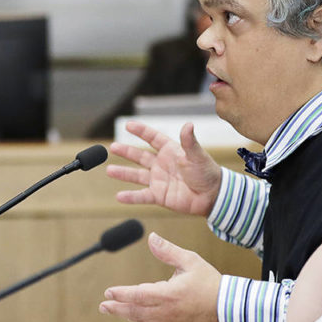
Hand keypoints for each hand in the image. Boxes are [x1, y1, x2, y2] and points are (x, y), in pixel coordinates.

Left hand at [98, 232, 220, 321]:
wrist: (230, 308)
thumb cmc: (211, 283)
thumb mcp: (190, 261)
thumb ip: (168, 251)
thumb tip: (151, 238)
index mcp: (169, 294)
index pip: (138, 295)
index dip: (121, 294)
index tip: (108, 292)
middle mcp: (167, 312)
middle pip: (135, 312)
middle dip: (117, 309)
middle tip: (103, 306)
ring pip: (143, 321)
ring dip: (127, 315)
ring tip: (114, 310)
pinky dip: (141, 320)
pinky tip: (135, 316)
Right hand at [106, 121, 222, 216]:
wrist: (212, 196)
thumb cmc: (207, 173)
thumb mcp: (197, 156)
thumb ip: (189, 142)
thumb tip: (188, 124)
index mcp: (171, 151)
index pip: (153, 138)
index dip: (141, 132)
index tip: (129, 125)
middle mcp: (162, 164)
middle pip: (140, 156)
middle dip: (127, 152)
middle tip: (112, 147)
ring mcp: (159, 180)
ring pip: (137, 175)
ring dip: (123, 173)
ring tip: (108, 170)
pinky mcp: (159, 196)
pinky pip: (142, 196)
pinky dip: (131, 197)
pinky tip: (119, 196)